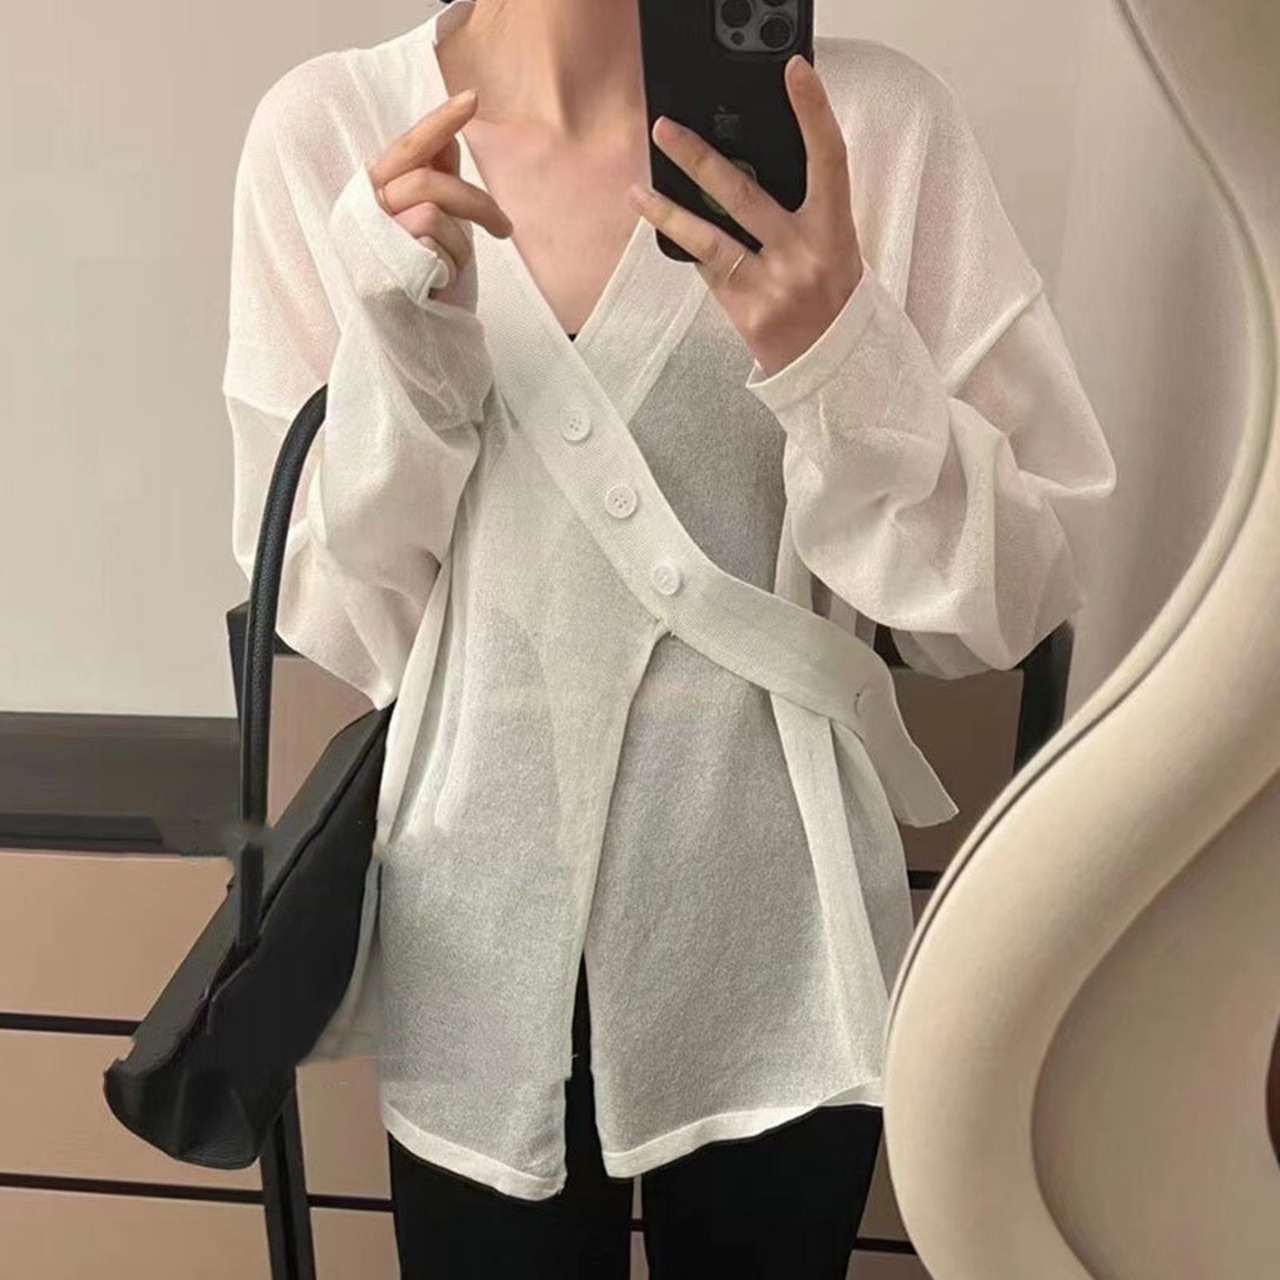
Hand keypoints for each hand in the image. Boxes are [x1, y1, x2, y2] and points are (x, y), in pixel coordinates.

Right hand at [366, 89, 513, 308]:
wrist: (421, 344)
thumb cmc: (428, 287)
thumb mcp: (438, 229)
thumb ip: (435, 185)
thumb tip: (448, 142)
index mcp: (375, 195)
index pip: (408, 148)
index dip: (439, 123)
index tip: (472, 98)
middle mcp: (364, 210)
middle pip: (428, 179)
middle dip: (476, 201)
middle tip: (506, 230)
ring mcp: (369, 237)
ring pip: (434, 207)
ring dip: (463, 242)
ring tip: (460, 269)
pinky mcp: (381, 263)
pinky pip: (432, 240)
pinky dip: (450, 263)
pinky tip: (439, 285)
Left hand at [627, 55, 862, 378]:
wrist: (833, 367)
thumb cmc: (830, 300)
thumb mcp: (832, 248)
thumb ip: (800, 211)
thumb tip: (747, 167)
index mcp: (835, 229)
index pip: (828, 159)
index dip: (814, 112)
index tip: (795, 73)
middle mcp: (806, 253)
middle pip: (746, 194)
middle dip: (700, 158)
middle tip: (665, 130)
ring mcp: (775, 284)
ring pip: (710, 238)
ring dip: (670, 211)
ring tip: (638, 191)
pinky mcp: (748, 312)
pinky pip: (708, 271)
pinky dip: (691, 251)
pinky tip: (670, 233)